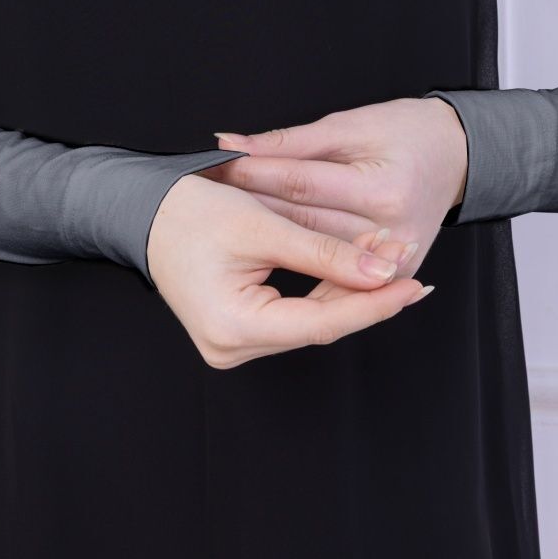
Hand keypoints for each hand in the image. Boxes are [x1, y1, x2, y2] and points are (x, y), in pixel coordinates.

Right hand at [145, 170, 430, 369]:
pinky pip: (294, 315)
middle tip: (406, 257)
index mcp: (232, 327)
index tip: (413, 284)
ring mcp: (234, 344)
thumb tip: (382, 273)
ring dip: (349, 288)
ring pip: (311, 320)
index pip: (321, 323)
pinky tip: (357, 268)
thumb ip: (324, 254)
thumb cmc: (192, 211)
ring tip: (388, 255)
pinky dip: (324, 289)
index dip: (372, 304)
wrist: (144, 210)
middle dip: (366, 291)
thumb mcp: (263, 226)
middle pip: (319, 325)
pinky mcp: (239, 330)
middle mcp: (231, 348)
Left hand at [201, 95, 467, 285]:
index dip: (253, 176)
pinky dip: (308, 277)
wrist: (459, 154)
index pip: (300, 187)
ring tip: (230, 237)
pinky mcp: (398, 273)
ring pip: (317, 263)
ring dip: (273, 248)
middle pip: (304, 229)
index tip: (215, 171)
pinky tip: (274, 271)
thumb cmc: (408, 130)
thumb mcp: (350, 124)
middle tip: (209, 207)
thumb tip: (232, 144)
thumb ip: (290, 143)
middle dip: (254, 214)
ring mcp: (396, 260)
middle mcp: (390, 232)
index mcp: (380, 189)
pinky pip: (341, 285)